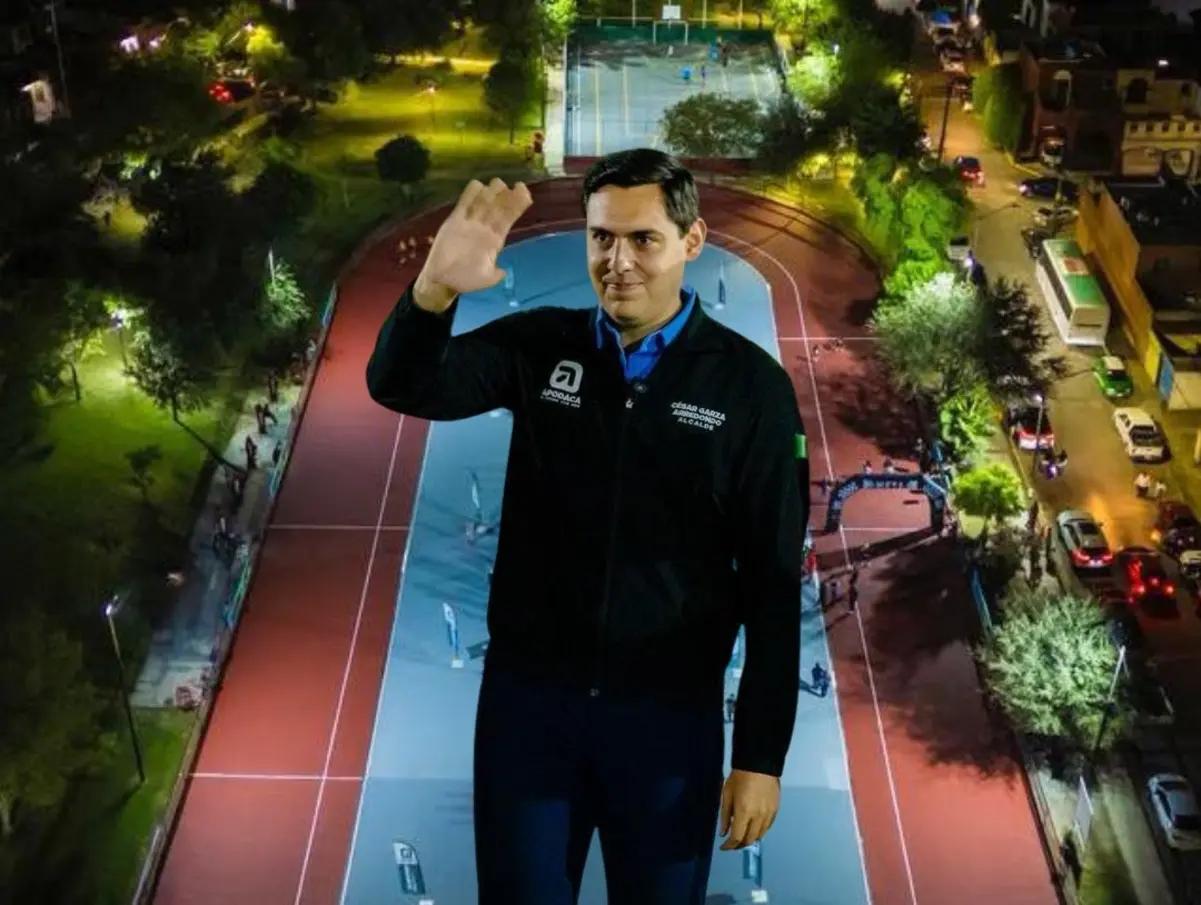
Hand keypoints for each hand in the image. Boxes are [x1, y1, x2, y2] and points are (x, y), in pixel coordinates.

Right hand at [413, 177, 532, 312]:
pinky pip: (463, 205)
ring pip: (483, 203)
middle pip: (498, 207)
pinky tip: (477, 184)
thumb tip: (505, 271)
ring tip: (497, 184)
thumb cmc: (465, 280)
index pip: (509, 217)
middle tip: (511, 185)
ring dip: (490, 192)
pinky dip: (469, 195)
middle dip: (506, 195)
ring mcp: (470, 224)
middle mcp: (485, 228)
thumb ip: (496, 275)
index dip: (518, 204)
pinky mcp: (454, 222)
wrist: (443, 282)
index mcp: (496, 239)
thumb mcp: (486, 280)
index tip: (524, 192)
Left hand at [719, 769, 779, 850]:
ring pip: (760, 835)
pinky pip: (767, 827)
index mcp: (744, 812)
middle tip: (732, 843)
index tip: (724, 847)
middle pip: (750, 839)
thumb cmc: (739, 776)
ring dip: (750, 839)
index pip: (737, 837)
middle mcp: (758, 817)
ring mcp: (769, 814)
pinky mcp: (775, 810)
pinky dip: (759, 831)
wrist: (760, 763)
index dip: (730, 846)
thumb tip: (724, 832)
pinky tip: (753, 828)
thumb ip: (725, 815)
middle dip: (740, 845)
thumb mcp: (727, 794)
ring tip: (742, 837)